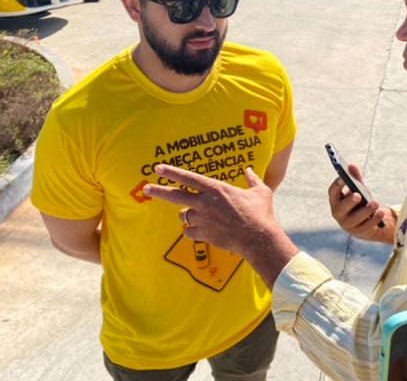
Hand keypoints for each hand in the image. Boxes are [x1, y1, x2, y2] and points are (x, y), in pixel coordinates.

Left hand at [142, 165, 298, 286]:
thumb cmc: (260, 213)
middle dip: (158, 191)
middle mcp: (205, 203)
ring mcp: (203, 220)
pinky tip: (201, 231)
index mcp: (216, 189)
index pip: (188, 178)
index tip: (158, 168)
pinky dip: (192, 231)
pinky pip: (189, 232)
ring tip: (196, 215)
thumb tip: (249, 170)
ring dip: (186, 215)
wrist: (257, 238)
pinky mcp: (203, 235)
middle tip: (146, 189)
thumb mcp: (260, 192)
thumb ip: (252, 179)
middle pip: (175, 196)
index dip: (172, 172)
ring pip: (183, 216)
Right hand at [328, 163, 393, 243]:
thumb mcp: (359, 189)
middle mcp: (338, 213)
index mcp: (336, 200)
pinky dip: (374, 219)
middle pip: (342, 208)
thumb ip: (355, 178)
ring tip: (375, 203)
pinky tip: (381, 213)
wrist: (366, 222)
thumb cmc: (359, 202)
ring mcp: (347, 224)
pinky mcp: (359, 232)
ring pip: (355, 218)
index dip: (337, 185)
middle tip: (358, 195)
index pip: (332, 192)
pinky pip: (366, 226)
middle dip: (349, 201)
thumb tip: (351, 165)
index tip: (343, 178)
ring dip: (366, 211)